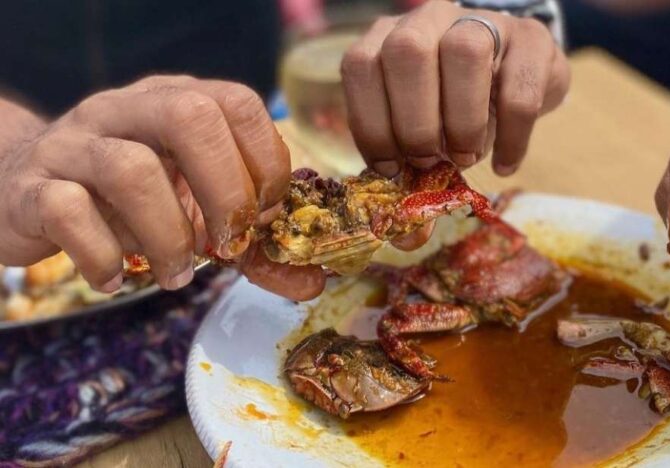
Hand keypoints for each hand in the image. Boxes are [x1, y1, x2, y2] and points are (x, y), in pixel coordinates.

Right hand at [0, 76, 324, 300]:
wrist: (25, 191)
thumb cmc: (131, 201)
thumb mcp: (195, 211)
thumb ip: (254, 245)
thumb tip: (315, 282)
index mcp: (176, 102)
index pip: (238, 102)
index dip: (265, 160)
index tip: (264, 215)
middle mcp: (126, 109)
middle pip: (189, 117)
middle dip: (225, 190)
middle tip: (228, 245)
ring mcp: (75, 144)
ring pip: (130, 169)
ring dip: (167, 237)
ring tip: (175, 276)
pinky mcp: (33, 186)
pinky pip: (68, 211)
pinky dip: (103, 256)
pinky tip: (115, 278)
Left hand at [341, 1, 569, 177]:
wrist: (521, 70)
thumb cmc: (459, 102)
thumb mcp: (425, 119)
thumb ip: (406, 145)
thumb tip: (402, 206)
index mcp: (390, 37)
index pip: (361, 65)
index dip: (371, 122)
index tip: (390, 166)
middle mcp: (430, 19)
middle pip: (408, 52)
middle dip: (415, 121)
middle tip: (429, 161)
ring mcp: (482, 22)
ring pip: (465, 53)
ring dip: (462, 121)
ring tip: (466, 156)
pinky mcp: (532, 39)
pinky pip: (520, 89)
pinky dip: (510, 138)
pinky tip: (504, 164)